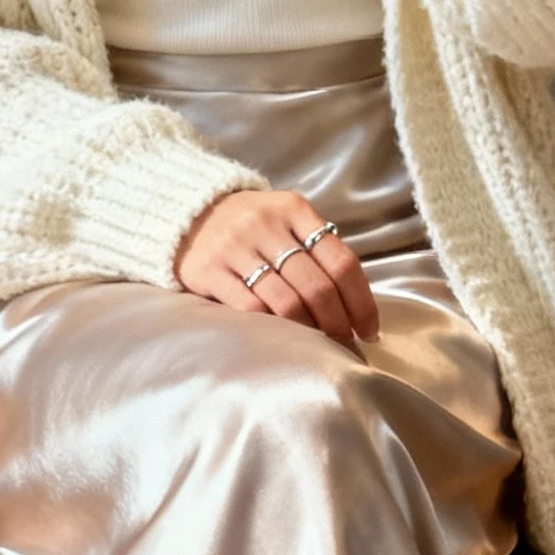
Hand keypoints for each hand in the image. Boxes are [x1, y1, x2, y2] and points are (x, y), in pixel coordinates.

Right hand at [175, 190, 379, 345]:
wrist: (185, 212)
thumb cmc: (249, 224)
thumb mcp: (285, 220)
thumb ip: (316, 249)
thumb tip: (354, 303)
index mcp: (295, 209)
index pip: (342, 261)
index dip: (361, 302)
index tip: (369, 329)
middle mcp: (267, 225)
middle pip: (318, 286)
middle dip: (338, 322)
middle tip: (344, 342)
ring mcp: (236, 247)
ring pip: (287, 302)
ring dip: (309, 331)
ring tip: (318, 344)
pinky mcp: (209, 270)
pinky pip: (250, 309)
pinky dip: (274, 329)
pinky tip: (284, 339)